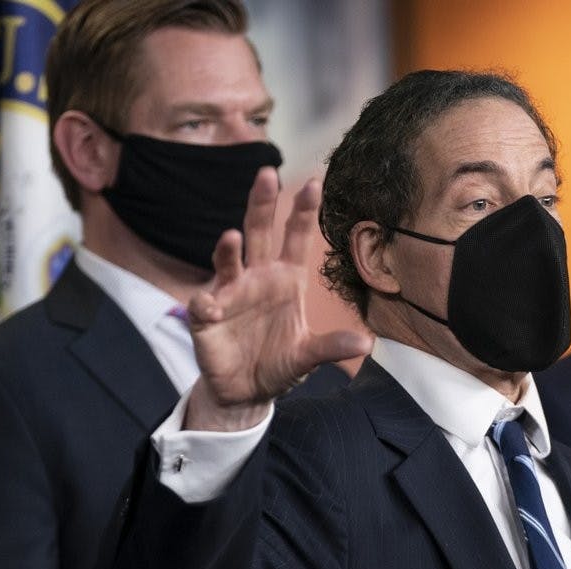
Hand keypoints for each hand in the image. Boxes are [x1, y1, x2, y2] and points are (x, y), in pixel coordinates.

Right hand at [184, 168, 371, 430]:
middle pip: (259, 232)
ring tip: (232, 237)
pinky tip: (210, 306)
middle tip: (266, 173)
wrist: (246, 391)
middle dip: (261, 204)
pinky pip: (204, 304)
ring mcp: (230, 293)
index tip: (313, 183)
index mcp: (286, 279)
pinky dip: (206, 303)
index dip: (303, 211)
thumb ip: (332, 346)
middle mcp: (257, 278)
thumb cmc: (279, 363)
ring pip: (228, 261)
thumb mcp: (308, 355)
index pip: (296, 237)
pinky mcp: (206, 317)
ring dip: (228, 249)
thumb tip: (366, 343)